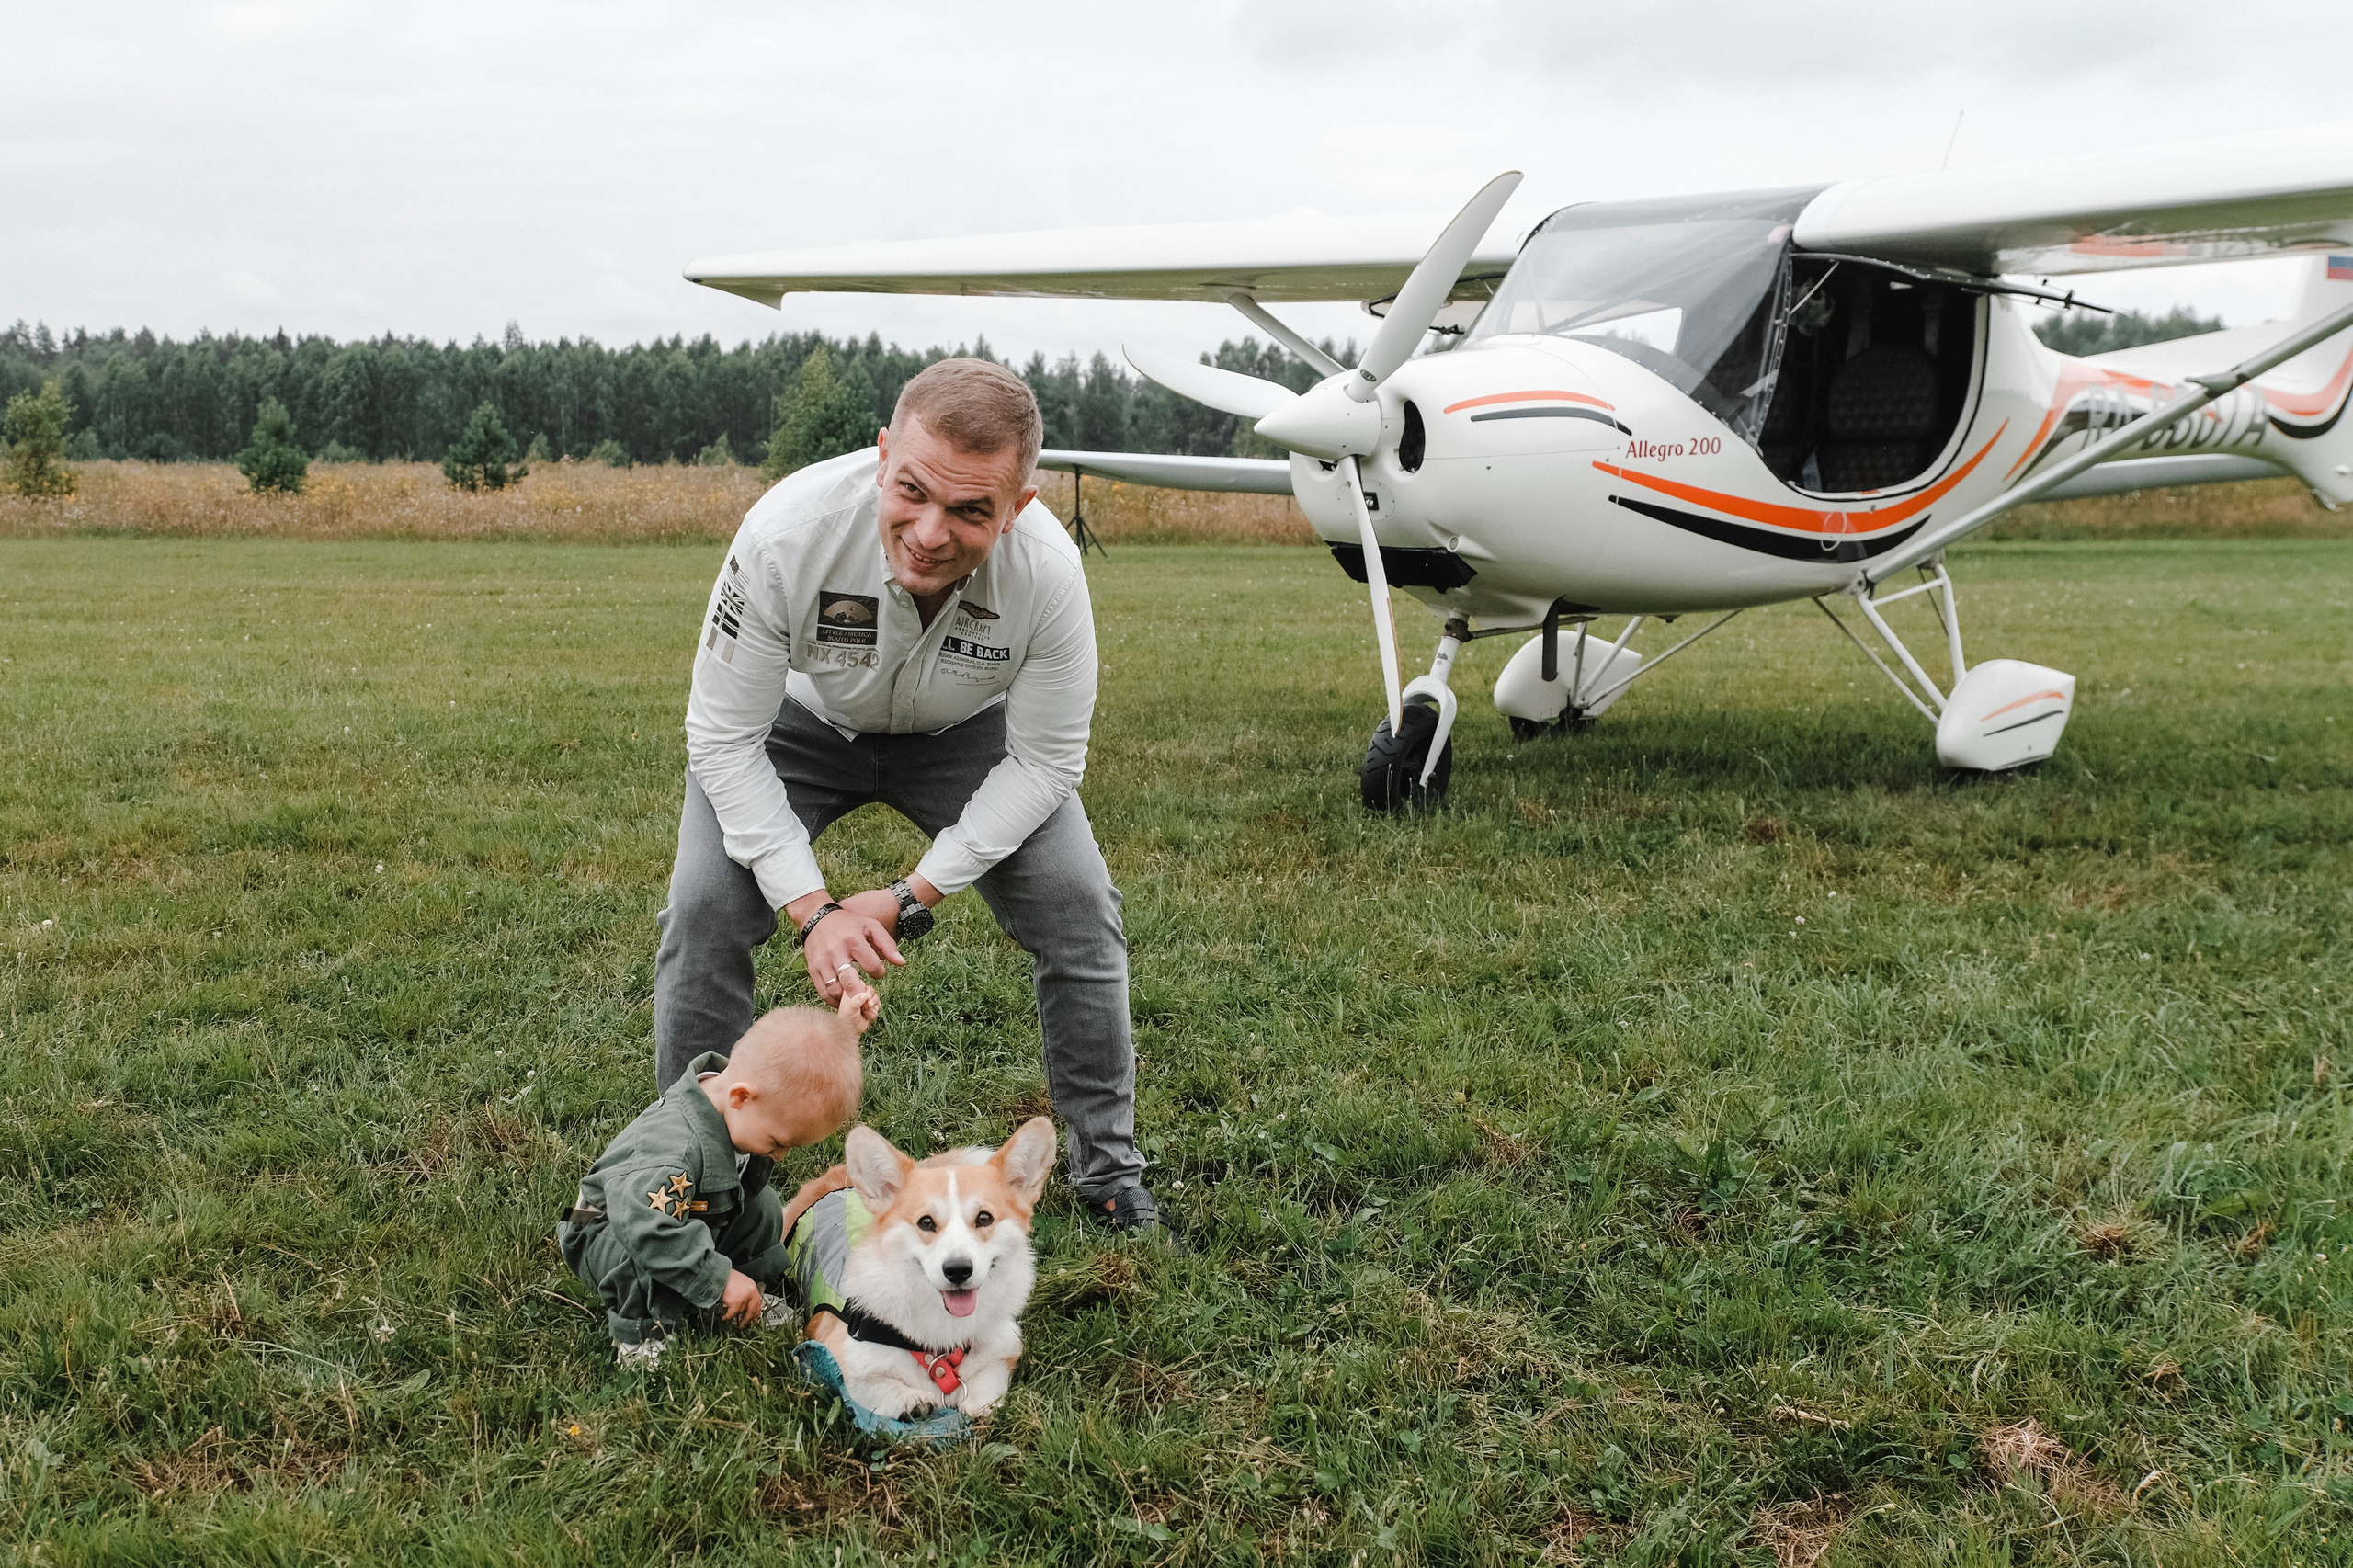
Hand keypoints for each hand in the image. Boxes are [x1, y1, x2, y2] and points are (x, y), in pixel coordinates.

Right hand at [720, 1269, 763, 1326]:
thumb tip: (745, 1306)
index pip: (758, 1302)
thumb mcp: (740, 1283)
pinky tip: (724, 1317)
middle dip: (748, 1319)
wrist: (717, 1274)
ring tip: (728, 1315)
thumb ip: (744, 1293)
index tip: (754, 1319)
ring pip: (740, 1311)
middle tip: (744, 1325)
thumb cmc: (726, 1278)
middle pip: (753, 1310)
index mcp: (752, 1287)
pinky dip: (727, 1316)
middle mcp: (750, 1292)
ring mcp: (744, 1298)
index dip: (756, 1312)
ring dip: (733, 1315)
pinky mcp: (736, 1302)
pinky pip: (732, 1314)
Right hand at [787, 889, 900, 1004]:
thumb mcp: (870, 926)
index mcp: (853, 941)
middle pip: (850, 982)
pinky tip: (842, 999)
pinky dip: (834, 1000)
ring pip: (836, 990)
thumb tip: (901, 963)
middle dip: (862, 994)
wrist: (816, 918)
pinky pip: (823, 992)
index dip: (879, 973)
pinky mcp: (813, 969)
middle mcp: (836, 952)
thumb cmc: (848, 924)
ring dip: (848, 999)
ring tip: (856, 996)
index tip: (878, 972)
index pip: (871, 966)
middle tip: (867, 993)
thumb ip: (887, 944)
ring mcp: (822, 962)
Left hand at [837, 984, 878, 1033]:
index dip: (865, 989)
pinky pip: (878, 1006)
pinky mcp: (871, 1008)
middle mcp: (858, 995)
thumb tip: (865, 995)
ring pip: (876, 997)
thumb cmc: (847, 1018)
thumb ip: (856, 1000)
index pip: (860, 983)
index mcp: (851, 992)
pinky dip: (875, 1011)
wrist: (852, 1029)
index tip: (865, 996)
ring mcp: (865, 1001)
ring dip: (874, 1005)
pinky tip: (869, 1015)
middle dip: (871, 998)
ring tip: (867, 1011)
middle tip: (868, 1005)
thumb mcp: (850, 1008)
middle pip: (870, 990)